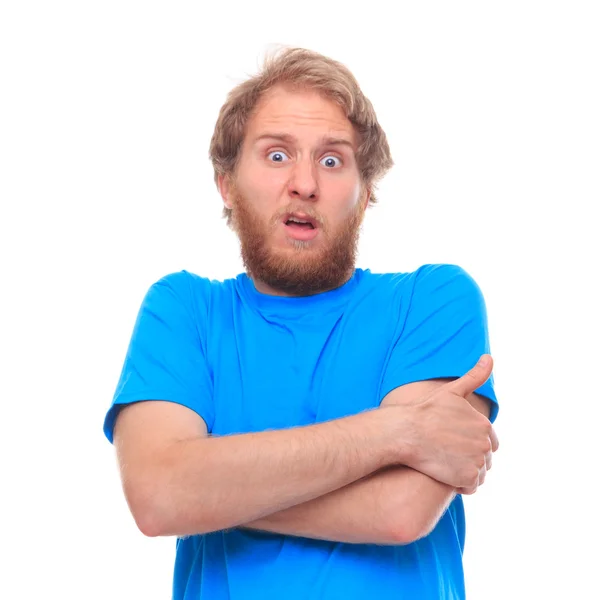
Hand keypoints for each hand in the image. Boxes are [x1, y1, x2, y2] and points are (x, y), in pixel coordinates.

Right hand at [388, 355, 498, 492]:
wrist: (405, 432)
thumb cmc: (425, 411)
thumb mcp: (452, 391)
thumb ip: (475, 376)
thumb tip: (489, 357)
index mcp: (485, 425)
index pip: (489, 441)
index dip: (471, 442)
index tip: (452, 440)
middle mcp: (486, 444)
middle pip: (485, 459)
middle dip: (469, 457)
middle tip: (446, 452)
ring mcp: (477, 462)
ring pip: (478, 474)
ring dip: (464, 471)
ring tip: (443, 461)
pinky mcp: (467, 478)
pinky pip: (471, 487)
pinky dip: (460, 484)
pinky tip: (444, 473)